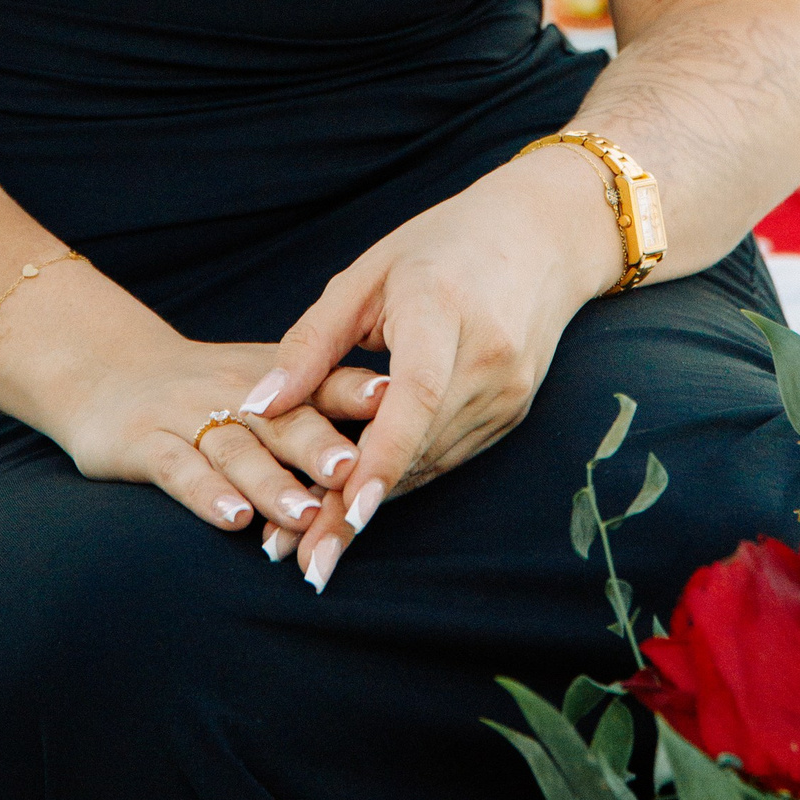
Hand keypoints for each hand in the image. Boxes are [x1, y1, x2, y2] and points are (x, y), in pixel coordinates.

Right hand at [57, 334, 390, 537]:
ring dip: (272, 483)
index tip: (396, 404)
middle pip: (284, 420)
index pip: (322, 383)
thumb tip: (406, 434)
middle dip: (319, 447)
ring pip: (237, 451)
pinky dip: (207, 495)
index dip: (357, 395)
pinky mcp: (144, 443)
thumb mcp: (265, 386)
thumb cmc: (205, 391)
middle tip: (353, 470)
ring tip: (304, 512)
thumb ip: (322, 404)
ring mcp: (188, 415)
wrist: (106, 372)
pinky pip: (180, 469)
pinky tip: (233, 519)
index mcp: (273, 378)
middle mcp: (235, 392)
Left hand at [246, 144, 622, 590]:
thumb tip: (258, 405)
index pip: (416, 399)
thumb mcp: (365, 276)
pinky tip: (358, 506)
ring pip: (430, 463)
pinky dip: (402, 478)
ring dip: (374, 506)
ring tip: (312, 549)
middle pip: (418, 448)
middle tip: (297, 561)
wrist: (542, 237)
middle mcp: (487, 360)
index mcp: (445, 313)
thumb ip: (312, 343)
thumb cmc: (441, 244)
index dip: (381, 460)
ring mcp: (508, 392)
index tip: (345, 514)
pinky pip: (447, 456)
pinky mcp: (512, 412)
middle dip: (357, 508)